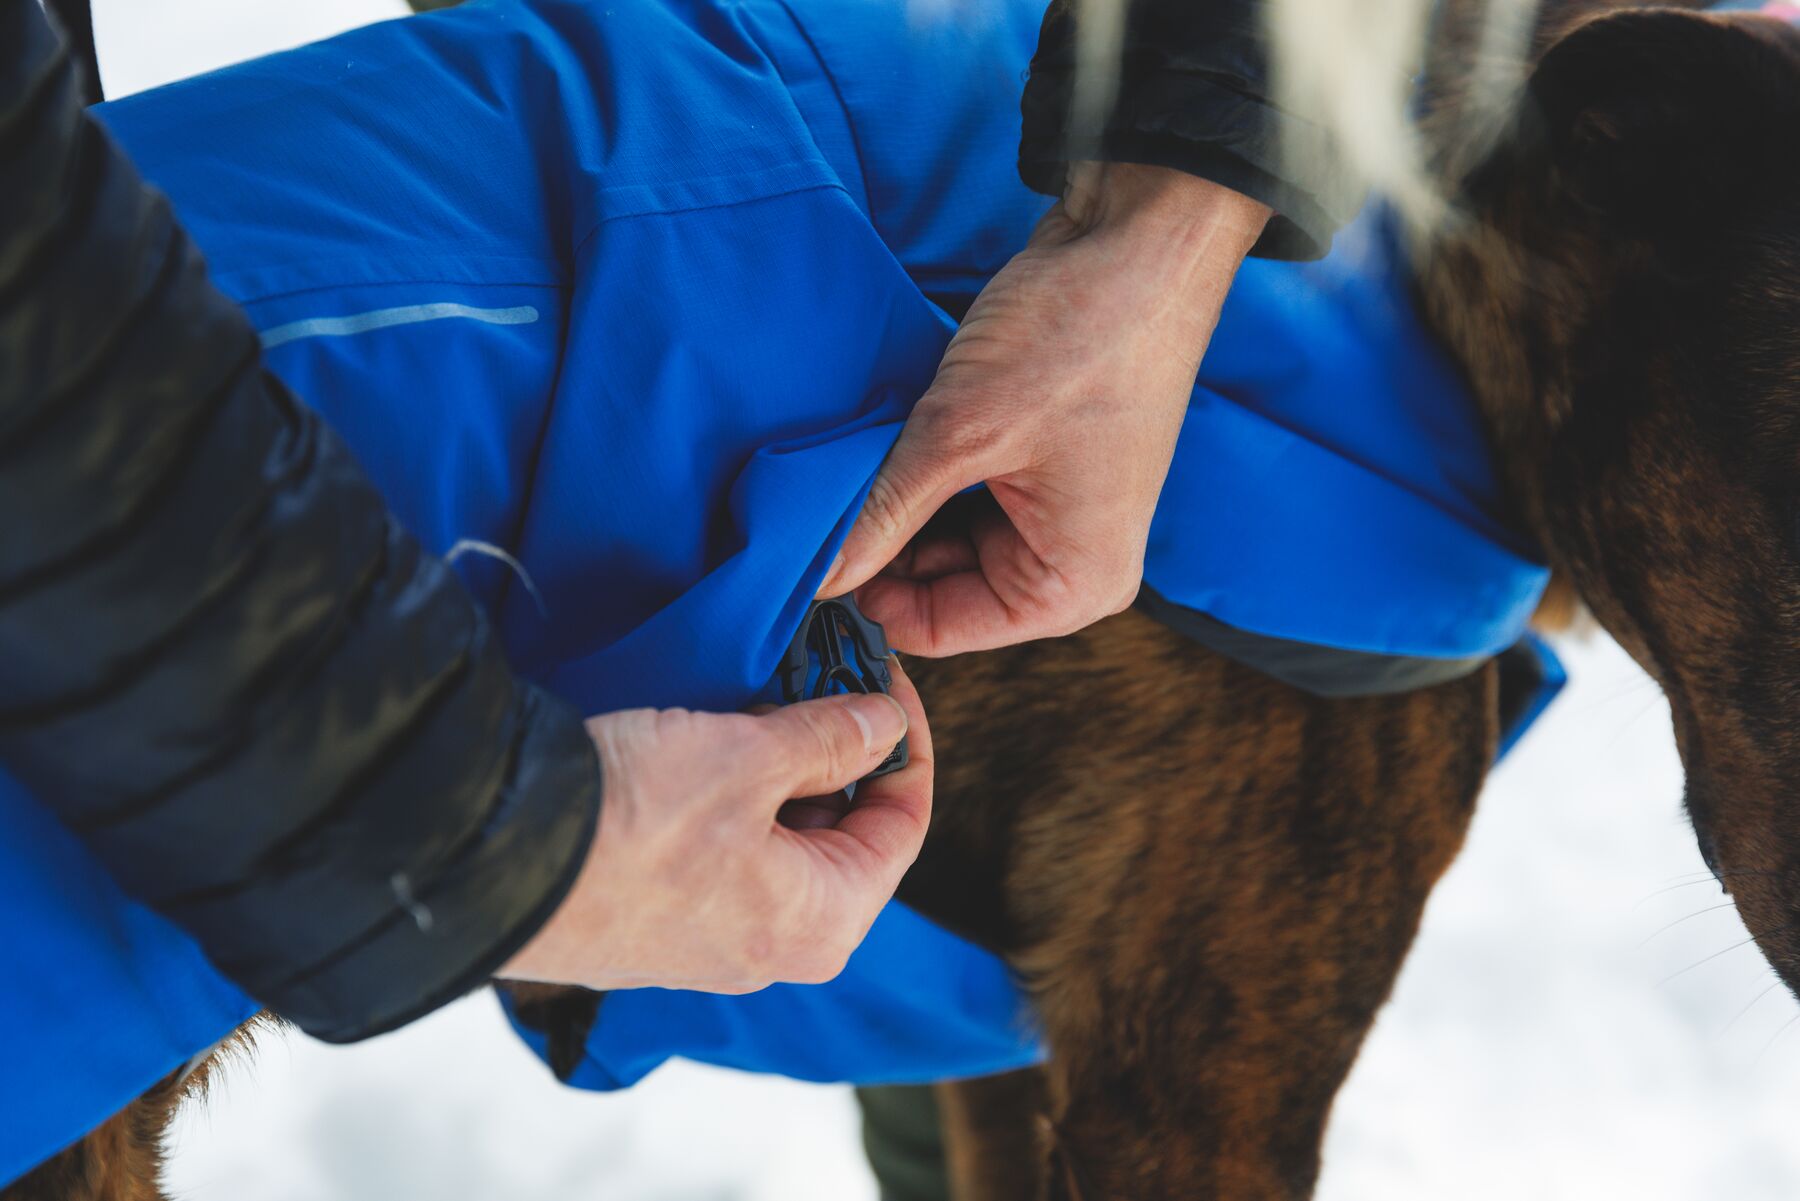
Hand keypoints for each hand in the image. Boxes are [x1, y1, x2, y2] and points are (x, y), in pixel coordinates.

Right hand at [499, 662, 930, 993]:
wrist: (492, 863)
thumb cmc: (632, 822)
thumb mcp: (749, 758)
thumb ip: (830, 740)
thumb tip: (884, 725)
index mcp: (824, 922)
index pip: (904, 824)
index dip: (906, 740)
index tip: (883, 678)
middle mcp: (780, 947)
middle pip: (845, 833)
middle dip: (839, 748)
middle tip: (824, 673)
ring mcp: (717, 939)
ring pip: (783, 838)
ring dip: (784, 764)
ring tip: (767, 692)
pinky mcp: (662, 919)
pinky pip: (729, 850)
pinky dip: (735, 792)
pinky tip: (714, 736)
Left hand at [819, 164, 1270, 654]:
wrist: (1141, 239)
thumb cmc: (1080, 337)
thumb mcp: (961, 432)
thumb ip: (883, 512)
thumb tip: (815, 574)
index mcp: (1074, 585)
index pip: (937, 627)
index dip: (867, 593)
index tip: (804, 549)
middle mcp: (1074, 564)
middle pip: (940, 585)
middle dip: (883, 540)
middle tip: (821, 489)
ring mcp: (1060, 514)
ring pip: (944, 536)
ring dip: (900, 498)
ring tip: (865, 449)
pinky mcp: (1043, 467)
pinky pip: (965, 493)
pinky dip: (926, 468)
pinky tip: (896, 430)